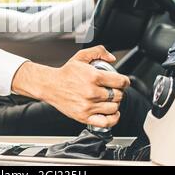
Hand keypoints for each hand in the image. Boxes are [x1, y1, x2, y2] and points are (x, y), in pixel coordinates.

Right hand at [12, 46, 130, 127]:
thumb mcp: (81, 56)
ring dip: (115, 103)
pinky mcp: (84, 117)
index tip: (123, 82)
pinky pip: (106, 122)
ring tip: (110, 99)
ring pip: (114, 108)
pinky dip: (113, 118)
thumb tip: (112, 58)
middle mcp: (92, 92)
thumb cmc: (65, 73)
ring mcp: (88, 106)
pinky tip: (112, 113)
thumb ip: (99, 51)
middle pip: (118, 95)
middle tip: (113, 90)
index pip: (120, 81)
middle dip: (119, 91)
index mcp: (94, 77)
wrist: (50, 85)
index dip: (125, 81)